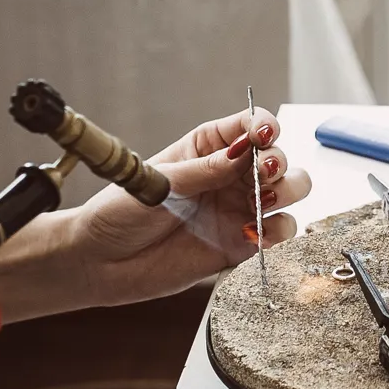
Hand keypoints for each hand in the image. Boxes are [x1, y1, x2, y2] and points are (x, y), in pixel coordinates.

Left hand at [45, 105, 311, 310]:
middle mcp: (228, 176)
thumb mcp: (159, 184)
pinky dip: (278, 233)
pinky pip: (276, 235)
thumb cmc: (119, 213)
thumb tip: (244, 152)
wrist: (100, 262)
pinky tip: (256, 234)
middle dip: (279, 161)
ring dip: (287, 192)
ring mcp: (237, 210)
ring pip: (288, 193)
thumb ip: (204, 171)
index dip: (264, 125)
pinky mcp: (239, 245)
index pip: (249, 126)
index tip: (264, 134)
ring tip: (265, 199)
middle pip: (277, 158)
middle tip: (265, 172)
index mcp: (207, 148)